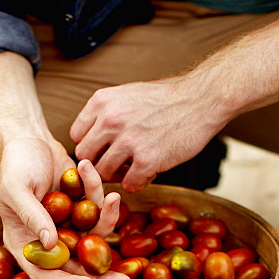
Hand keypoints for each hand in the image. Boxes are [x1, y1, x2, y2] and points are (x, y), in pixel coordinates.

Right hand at [0, 140, 130, 278]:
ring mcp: (67, 227)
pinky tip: (93, 172)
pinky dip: (100, 196)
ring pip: (93, 238)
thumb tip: (51, 244)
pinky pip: (98, 212)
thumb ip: (31, 215)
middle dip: (102, 274)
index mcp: (24, 243)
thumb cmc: (15, 164)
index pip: (44, 275)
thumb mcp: (16, 188)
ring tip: (114, 198)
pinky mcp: (82, 211)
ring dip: (108, 221)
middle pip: (75, 267)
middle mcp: (47, 241)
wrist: (29, 139)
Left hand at [70, 76, 225, 191]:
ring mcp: (128, 140)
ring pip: (104, 173)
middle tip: (117, 163)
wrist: (202, 99)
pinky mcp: (148, 160)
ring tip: (134, 168)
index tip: (105, 148)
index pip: (76, 136)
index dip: (91, 146)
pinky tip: (149, 173)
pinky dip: (138, 183)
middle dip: (99, 163)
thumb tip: (89, 138)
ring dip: (118, 175)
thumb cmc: (166, 99)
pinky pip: (129, 184)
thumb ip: (105, 113)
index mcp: (102, 102)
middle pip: (85, 157)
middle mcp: (110, 120)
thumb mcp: (127, 94)